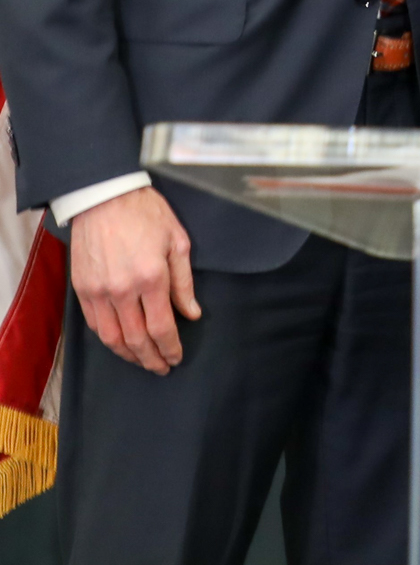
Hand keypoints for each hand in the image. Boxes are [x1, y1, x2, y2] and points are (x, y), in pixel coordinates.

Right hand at [69, 188, 200, 373]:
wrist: (104, 197)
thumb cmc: (147, 214)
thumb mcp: (178, 242)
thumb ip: (184, 282)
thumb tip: (192, 313)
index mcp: (152, 277)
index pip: (162, 327)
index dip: (170, 347)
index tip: (177, 358)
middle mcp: (122, 290)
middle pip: (136, 339)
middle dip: (151, 358)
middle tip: (162, 367)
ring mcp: (98, 292)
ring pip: (112, 338)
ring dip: (128, 355)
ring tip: (143, 360)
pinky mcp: (81, 289)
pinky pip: (94, 324)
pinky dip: (109, 339)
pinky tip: (120, 342)